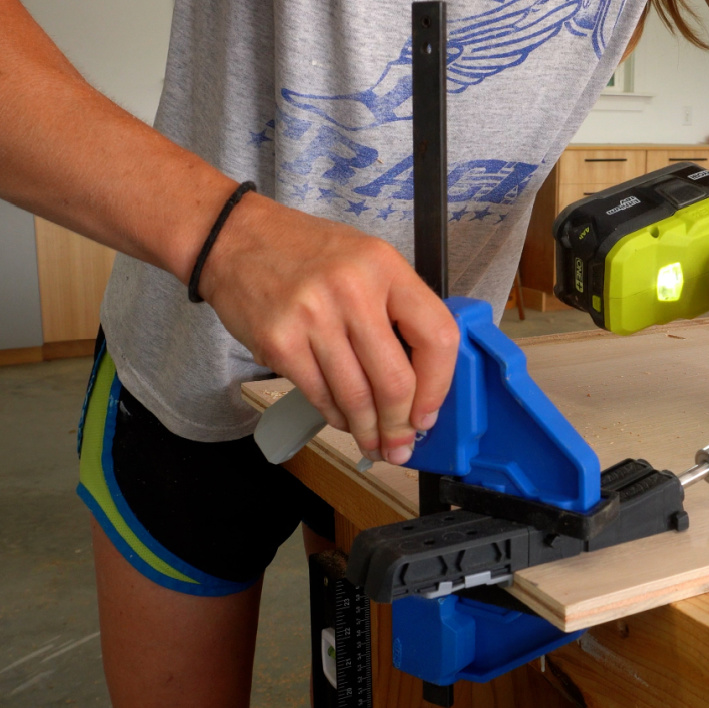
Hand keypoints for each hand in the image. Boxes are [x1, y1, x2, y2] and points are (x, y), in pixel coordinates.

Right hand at [200, 193, 459, 465]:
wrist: (234, 238)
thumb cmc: (306, 252)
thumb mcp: (366, 260)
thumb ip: (397, 308)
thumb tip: (421, 380)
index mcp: (386, 267)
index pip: (436, 336)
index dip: (439, 386)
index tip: (430, 413)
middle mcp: (352, 290)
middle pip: (395, 379)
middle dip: (401, 425)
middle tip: (402, 446)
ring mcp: (312, 316)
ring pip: (355, 396)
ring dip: (369, 431)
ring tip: (376, 444)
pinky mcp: (279, 341)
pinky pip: (319, 395)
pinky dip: (335, 416)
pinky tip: (344, 421)